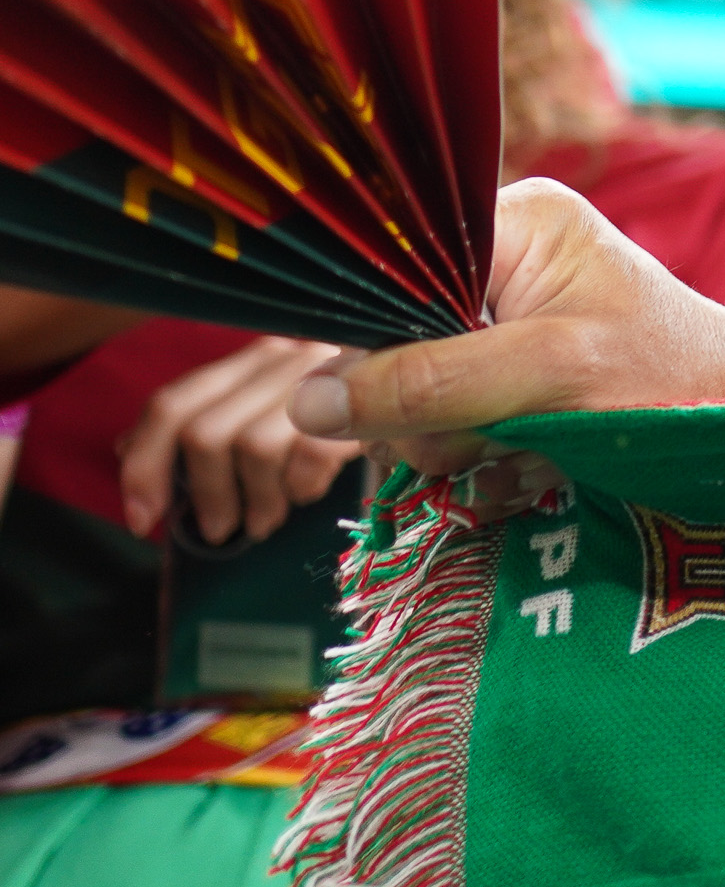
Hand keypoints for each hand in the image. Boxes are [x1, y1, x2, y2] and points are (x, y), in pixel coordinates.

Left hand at [124, 334, 359, 543]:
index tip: (144, 519)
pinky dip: (302, 488)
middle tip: (219, 529)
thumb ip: (204, 419)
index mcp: (247, 359)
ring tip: (266, 520)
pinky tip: (308, 493)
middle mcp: (281, 357)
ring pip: (254, 448)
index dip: (145, 466)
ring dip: (255, 501)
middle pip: (206, 433)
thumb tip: (128, 448)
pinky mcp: (371, 399)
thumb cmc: (340, 408)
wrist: (433, 385)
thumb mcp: (265, 409)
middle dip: (204, 496)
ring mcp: (327, 374)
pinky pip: (310, 457)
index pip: (172, 404)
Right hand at [299, 179, 724, 469]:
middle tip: (490, 433)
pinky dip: (473, 454)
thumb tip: (309, 402)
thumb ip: (431, 384)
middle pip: (387, 338)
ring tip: (522, 447)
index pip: (390, 261)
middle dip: (424, 407)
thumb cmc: (671, 381)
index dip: (377, 336)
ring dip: (451, 441)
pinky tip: (524, 461)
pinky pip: (440, 420)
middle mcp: (494, 259)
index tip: (401, 393)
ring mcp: (495, 318)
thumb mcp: (550, 377)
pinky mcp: (500, 372)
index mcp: (510, 221)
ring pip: (405, 392)